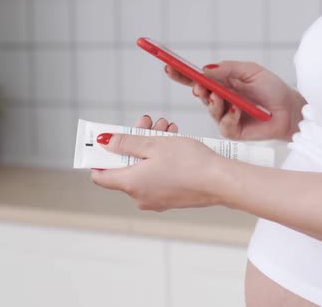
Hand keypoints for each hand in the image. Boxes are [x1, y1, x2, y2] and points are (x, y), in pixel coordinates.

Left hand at [90, 117, 222, 211]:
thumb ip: (126, 142)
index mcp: (131, 184)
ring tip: (166, 127)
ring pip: (144, 168)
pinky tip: (174, 140)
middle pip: (125, 166)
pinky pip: (158, 176)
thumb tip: (105, 142)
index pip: (100, 175)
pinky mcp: (171, 198)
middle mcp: (140, 197)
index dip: (101, 156)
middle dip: (134, 141)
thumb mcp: (154, 144)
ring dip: (151, 146)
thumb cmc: (190, 163)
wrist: (221, 182)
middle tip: (146, 122)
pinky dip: (161, 159)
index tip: (109, 140)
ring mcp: (156, 200)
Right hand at [165, 61, 305, 140]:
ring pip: (210, 110)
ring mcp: (224, 117)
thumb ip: (229, 69)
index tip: (168, 67)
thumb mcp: (251, 71)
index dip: (181, 74)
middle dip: (197, 90)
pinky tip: (237, 110)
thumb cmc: (271, 89)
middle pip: (199, 94)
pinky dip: (229, 117)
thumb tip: (205, 69)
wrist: (289, 110)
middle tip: (199, 87)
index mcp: (221, 84)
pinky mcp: (233, 131)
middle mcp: (220, 100)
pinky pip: (224, 126)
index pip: (196, 79)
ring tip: (221, 97)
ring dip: (214, 103)